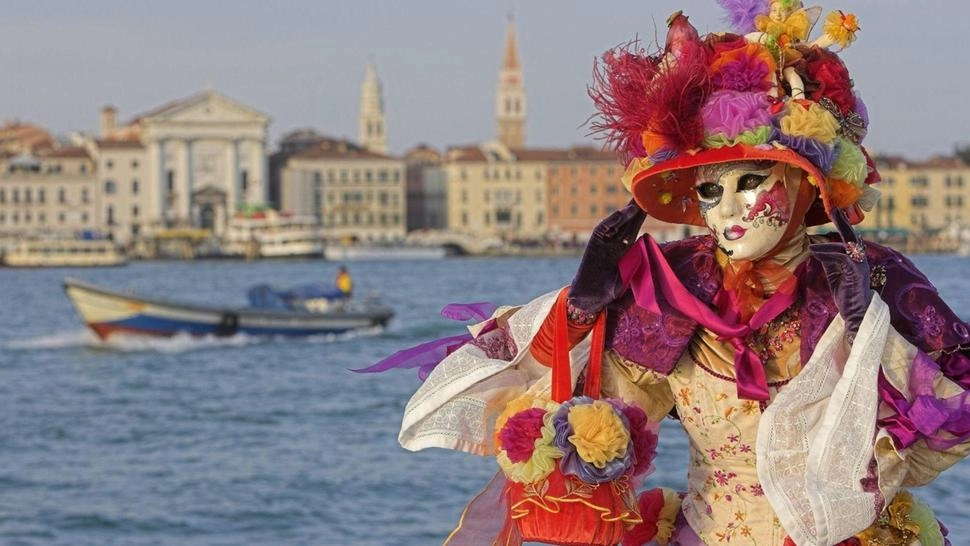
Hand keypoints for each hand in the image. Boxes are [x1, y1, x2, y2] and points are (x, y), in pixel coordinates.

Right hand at [567, 200, 646, 318]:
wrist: (590, 296)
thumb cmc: (609, 290)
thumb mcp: (628, 277)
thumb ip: (636, 265)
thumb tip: (645, 254)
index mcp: (624, 249)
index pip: (634, 229)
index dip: (641, 218)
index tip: (652, 206)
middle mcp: (614, 242)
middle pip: (626, 222)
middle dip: (635, 210)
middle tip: (646, 195)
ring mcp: (603, 242)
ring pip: (616, 223)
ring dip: (625, 213)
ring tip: (636, 203)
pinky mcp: (594, 243)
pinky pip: (602, 229)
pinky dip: (611, 220)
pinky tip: (621, 213)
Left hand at [810, 209, 870, 341]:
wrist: (856, 313)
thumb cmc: (846, 294)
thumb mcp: (833, 273)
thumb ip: (828, 260)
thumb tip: (817, 247)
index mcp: (855, 257)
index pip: (848, 237)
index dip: (841, 224)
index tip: (834, 210)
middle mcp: (860, 258)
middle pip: (852, 236)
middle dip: (842, 222)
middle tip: (833, 209)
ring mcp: (860, 265)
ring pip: (845, 247)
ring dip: (826, 245)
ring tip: (811, 246)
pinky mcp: (857, 273)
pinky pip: (842, 259)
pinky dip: (828, 254)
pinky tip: (815, 252)